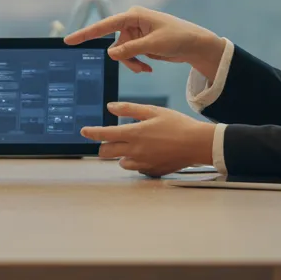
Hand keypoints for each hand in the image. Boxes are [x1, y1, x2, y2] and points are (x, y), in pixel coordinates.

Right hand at [64, 6, 224, 80]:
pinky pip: (129, 57)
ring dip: (132, 64)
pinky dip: (136, 64)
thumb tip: (110, 54)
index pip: (105, 25)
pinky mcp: (139, 43)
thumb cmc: (178, 38)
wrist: (195, 45)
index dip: (86, 34)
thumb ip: (131, 49)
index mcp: (134, 15)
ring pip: (121, 53)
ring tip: (146, 69)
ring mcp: (135, 33)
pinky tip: (148, 68)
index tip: (69, 40)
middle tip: (141, 67)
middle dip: (126, 59)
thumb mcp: (154, 45)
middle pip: (115, 45)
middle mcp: (131, 22)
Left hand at [81, 103, 215, 177]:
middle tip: (111, 139)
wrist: (196, 144)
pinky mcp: (151, 171)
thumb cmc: (177, 124)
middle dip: (104, 146)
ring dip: (122, 154)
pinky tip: (149, 153)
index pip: (104, 135)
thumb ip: (129, 109)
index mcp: (133, 134)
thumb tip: (110, 107)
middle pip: (106, 153)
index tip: (84, 131)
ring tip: (136, 145)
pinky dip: (137, 162)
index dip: (91, 133)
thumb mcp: (153, 111)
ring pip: (121, 162)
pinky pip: (136, 168)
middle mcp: (134, 151)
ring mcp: (142, 163)